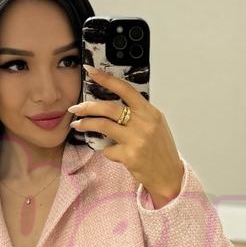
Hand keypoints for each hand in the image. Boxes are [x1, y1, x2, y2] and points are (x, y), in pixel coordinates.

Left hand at [68, 65, 184, 201]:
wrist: (169, 175)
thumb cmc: (160, 150)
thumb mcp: (155, 125)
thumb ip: (138, 113)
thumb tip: (112, 104)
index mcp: (151, 112)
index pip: (126, 89)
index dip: (106, 79)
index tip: (91, 71)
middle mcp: (145, 123)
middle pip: (109, 108)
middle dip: (88, 106)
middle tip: (76, 108)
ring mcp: (137, 139)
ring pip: (103, 126)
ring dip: (86, 124)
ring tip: (77, 125)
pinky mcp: (130, 156)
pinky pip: (108, 149)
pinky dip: (106, 150)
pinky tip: (112, 152)